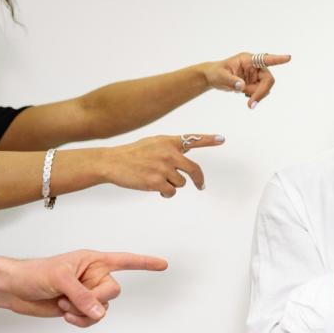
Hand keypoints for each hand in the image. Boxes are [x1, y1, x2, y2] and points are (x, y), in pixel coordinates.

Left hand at [0, 250, 167, 326]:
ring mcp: (88, 294)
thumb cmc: (34, 273)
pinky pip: (93, 319)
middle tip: (75, 298)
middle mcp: (94, 277)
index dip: (145, 263)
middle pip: (113, 292)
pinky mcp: (80, 308)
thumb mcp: (60, 279)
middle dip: (96, 299)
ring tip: (64, 305)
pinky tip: (66, 315)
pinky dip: (81, 321)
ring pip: (104, 309)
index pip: (125, 261)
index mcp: (94, 261)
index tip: (163, 264)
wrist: (15, 289)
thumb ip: (82, 295)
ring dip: (85, 312)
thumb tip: (99, 312)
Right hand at [100, 134, 224, 196]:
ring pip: (181, 183)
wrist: (112, 162)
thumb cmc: (133, 154)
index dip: (209, 140)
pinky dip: (166, 193)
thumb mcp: (153, 143)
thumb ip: (171, 147)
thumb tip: (187, 153)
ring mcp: (163, 168)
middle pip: (194, 170)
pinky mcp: (157, 181)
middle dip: (198, 180)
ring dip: (172, 185)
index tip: (222, 139)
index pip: (193, 140)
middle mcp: (169, 153)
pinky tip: (154, 187)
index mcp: (168, 142)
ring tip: (157, 179)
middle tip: (200, 186)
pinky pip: (171, 192)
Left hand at [202, 51, 290, 108]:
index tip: (288, 58)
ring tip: (242, 94)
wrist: (213, 78)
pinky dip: (254, 97)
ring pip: (265, 88)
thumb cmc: (216, 73)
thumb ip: (231, 81)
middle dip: (260, 92)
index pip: (265, 59)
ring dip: (256, 95)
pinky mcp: (255, 83)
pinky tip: (244, 94)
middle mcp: (255, 66)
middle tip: (250, 105)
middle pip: (268, 80)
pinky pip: (261, 92)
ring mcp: (256, 75)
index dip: (277, 59)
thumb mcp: (220, 76)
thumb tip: (241, 86)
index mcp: (248, 59)